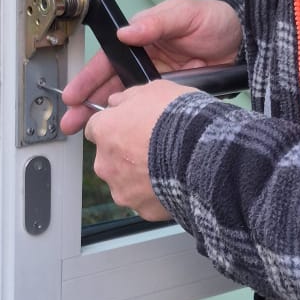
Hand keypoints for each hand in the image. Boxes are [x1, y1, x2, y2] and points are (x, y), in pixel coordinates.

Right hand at [59, 0, 241, 134]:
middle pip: (111, 87)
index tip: (73, 96)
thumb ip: (157, 21)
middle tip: (71, 124)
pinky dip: (136, 126)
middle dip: (88, 106)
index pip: (107, 61)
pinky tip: (126, 139)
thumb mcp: (184, 14)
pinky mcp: (171, 100)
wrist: (245, 42)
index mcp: (140, 40)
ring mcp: (157, 84)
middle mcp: (145, 64)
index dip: (88, 79)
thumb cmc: (213, 21)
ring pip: (126, 104)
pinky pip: (149, 114)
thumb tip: (127, 32)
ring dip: (109, 120)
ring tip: (91, 137)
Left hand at [84, 78, 189, 220]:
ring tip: (166, 166)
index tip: (127, 125)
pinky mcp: (142, 209)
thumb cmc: (180, 120)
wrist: (204, 154)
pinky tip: (174, 182)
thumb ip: (129, 97)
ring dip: (139, 175)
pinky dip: (155, 193)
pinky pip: (145, 200)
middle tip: (152, 145)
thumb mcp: (155, 90)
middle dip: (125, 153)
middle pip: (108, 157)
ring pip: (124, 181)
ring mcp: (123, 189)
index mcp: (105, 131)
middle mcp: (106, 163)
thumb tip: (118, 101)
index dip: (114, 125)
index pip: (95, 127)